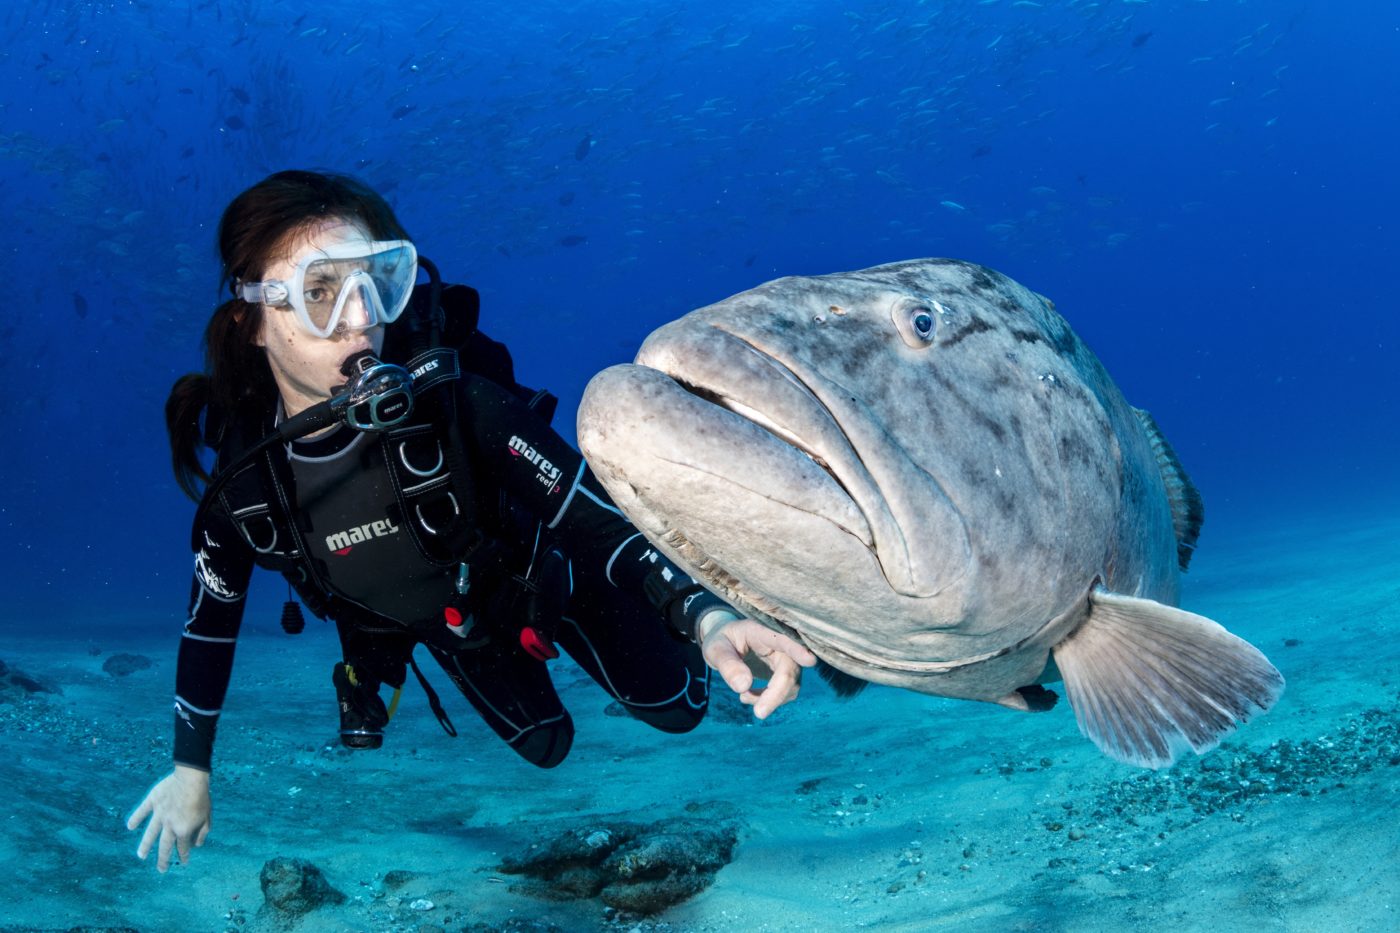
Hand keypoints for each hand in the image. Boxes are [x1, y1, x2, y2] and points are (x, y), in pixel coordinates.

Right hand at [126, 765, 211, 871]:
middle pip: (164, 846)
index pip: (182, 847)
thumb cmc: (202, 797)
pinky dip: (136, 818)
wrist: (191, 778)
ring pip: (150, 834)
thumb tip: (197, 845)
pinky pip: (142, 811)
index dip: (184, 855)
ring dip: (145, 846)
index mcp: (183, 829)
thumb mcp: (207, 816)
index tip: (184, 862)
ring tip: (141, 856)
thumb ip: (203, 831)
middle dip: (163, 859)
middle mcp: (169, 825)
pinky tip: (130, 826)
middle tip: (161, 870)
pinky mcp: (153, 802)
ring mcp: (159, 814)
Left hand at [698, 611, 816, 718]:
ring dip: (771, 699)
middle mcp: (779, 645)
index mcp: (762, 632)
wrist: (728, 644)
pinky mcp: (785, 672)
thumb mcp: (715, 649)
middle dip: (777, 694)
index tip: (810, 660)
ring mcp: (785, 659)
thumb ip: (727, 665)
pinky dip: (769, 700)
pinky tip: (748, 696)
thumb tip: (743, 686)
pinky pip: (786, 691)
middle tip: (758, 713)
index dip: (796, 649)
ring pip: (791, 684)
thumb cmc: (722, 642)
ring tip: (743, 697)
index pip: (782, 639)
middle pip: (790, 669)